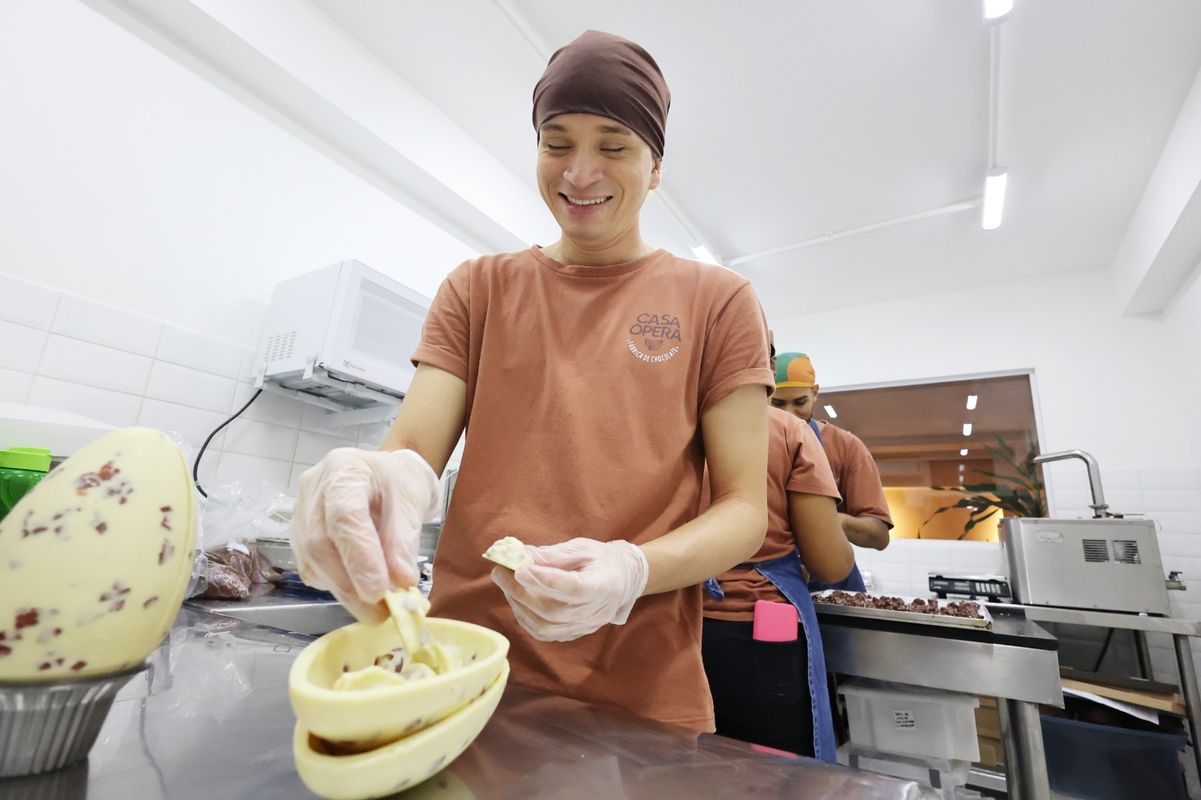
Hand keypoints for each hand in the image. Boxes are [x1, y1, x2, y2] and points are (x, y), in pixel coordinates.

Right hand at [291, 448, 438, 621]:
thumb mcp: (413, 501)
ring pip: (312, 560)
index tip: (378, 591)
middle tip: (380, 613)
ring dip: (343, 591)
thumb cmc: (399, 482)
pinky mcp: (299, 537)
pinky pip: (312, 568)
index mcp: (344, 469)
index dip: (359, 556)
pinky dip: (337, 586)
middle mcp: (313, 489)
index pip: (344, 515)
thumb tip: (401, 581)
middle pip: (319, 542)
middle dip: (349, 583)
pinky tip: (359, 591)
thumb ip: (404, 540)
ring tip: (376, 609)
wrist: (385, 476)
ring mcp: (301, 514)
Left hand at [491, 538, 648, 641]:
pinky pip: (545, 633)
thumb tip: (522, 555)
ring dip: (519, 605)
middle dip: (520, 592)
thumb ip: (554, 554)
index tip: (519, 569)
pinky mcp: (574, 634)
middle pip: (553, 611)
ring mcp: (585, 627)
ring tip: (506, 583)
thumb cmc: (602, 559)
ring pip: (545, 627)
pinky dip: (525, 618)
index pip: (573, 588)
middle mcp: (596, 611)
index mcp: (604, 584)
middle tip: (500, 571)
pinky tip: (516, 599)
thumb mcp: (583, 548)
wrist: (623, 580)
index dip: (546, 581)